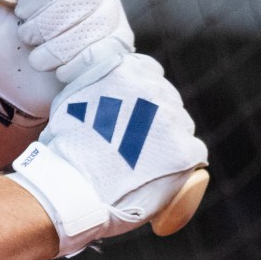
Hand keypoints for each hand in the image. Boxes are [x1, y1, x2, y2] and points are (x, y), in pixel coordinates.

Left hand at [0, 0, 134, 125]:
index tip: (19, 9)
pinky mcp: (117, 45)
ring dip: (58, 48)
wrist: (9, 82)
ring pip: (97, 25)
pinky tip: (59, 70)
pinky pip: (107, 52)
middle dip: (46, 23)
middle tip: (26, 36)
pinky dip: (76, 65)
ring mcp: (109, 13)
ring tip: (38, 57)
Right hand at [7, 52, 207, 254]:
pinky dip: (182, 162)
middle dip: (156, 118)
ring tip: (143, 161)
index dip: (142, 94)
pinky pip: (194, 152)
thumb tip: (106, 72)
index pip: (150, 72)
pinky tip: (162, 172)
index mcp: (127, 72)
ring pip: (182, 127)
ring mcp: (171, 120)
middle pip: (168, 100)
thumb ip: (95, 78)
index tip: (133, 111)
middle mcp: (153, 89)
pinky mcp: (184, 150)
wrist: (71, 187)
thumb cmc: (66, 146)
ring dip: (169, 140)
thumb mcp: (73, 97)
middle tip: (135, 142)